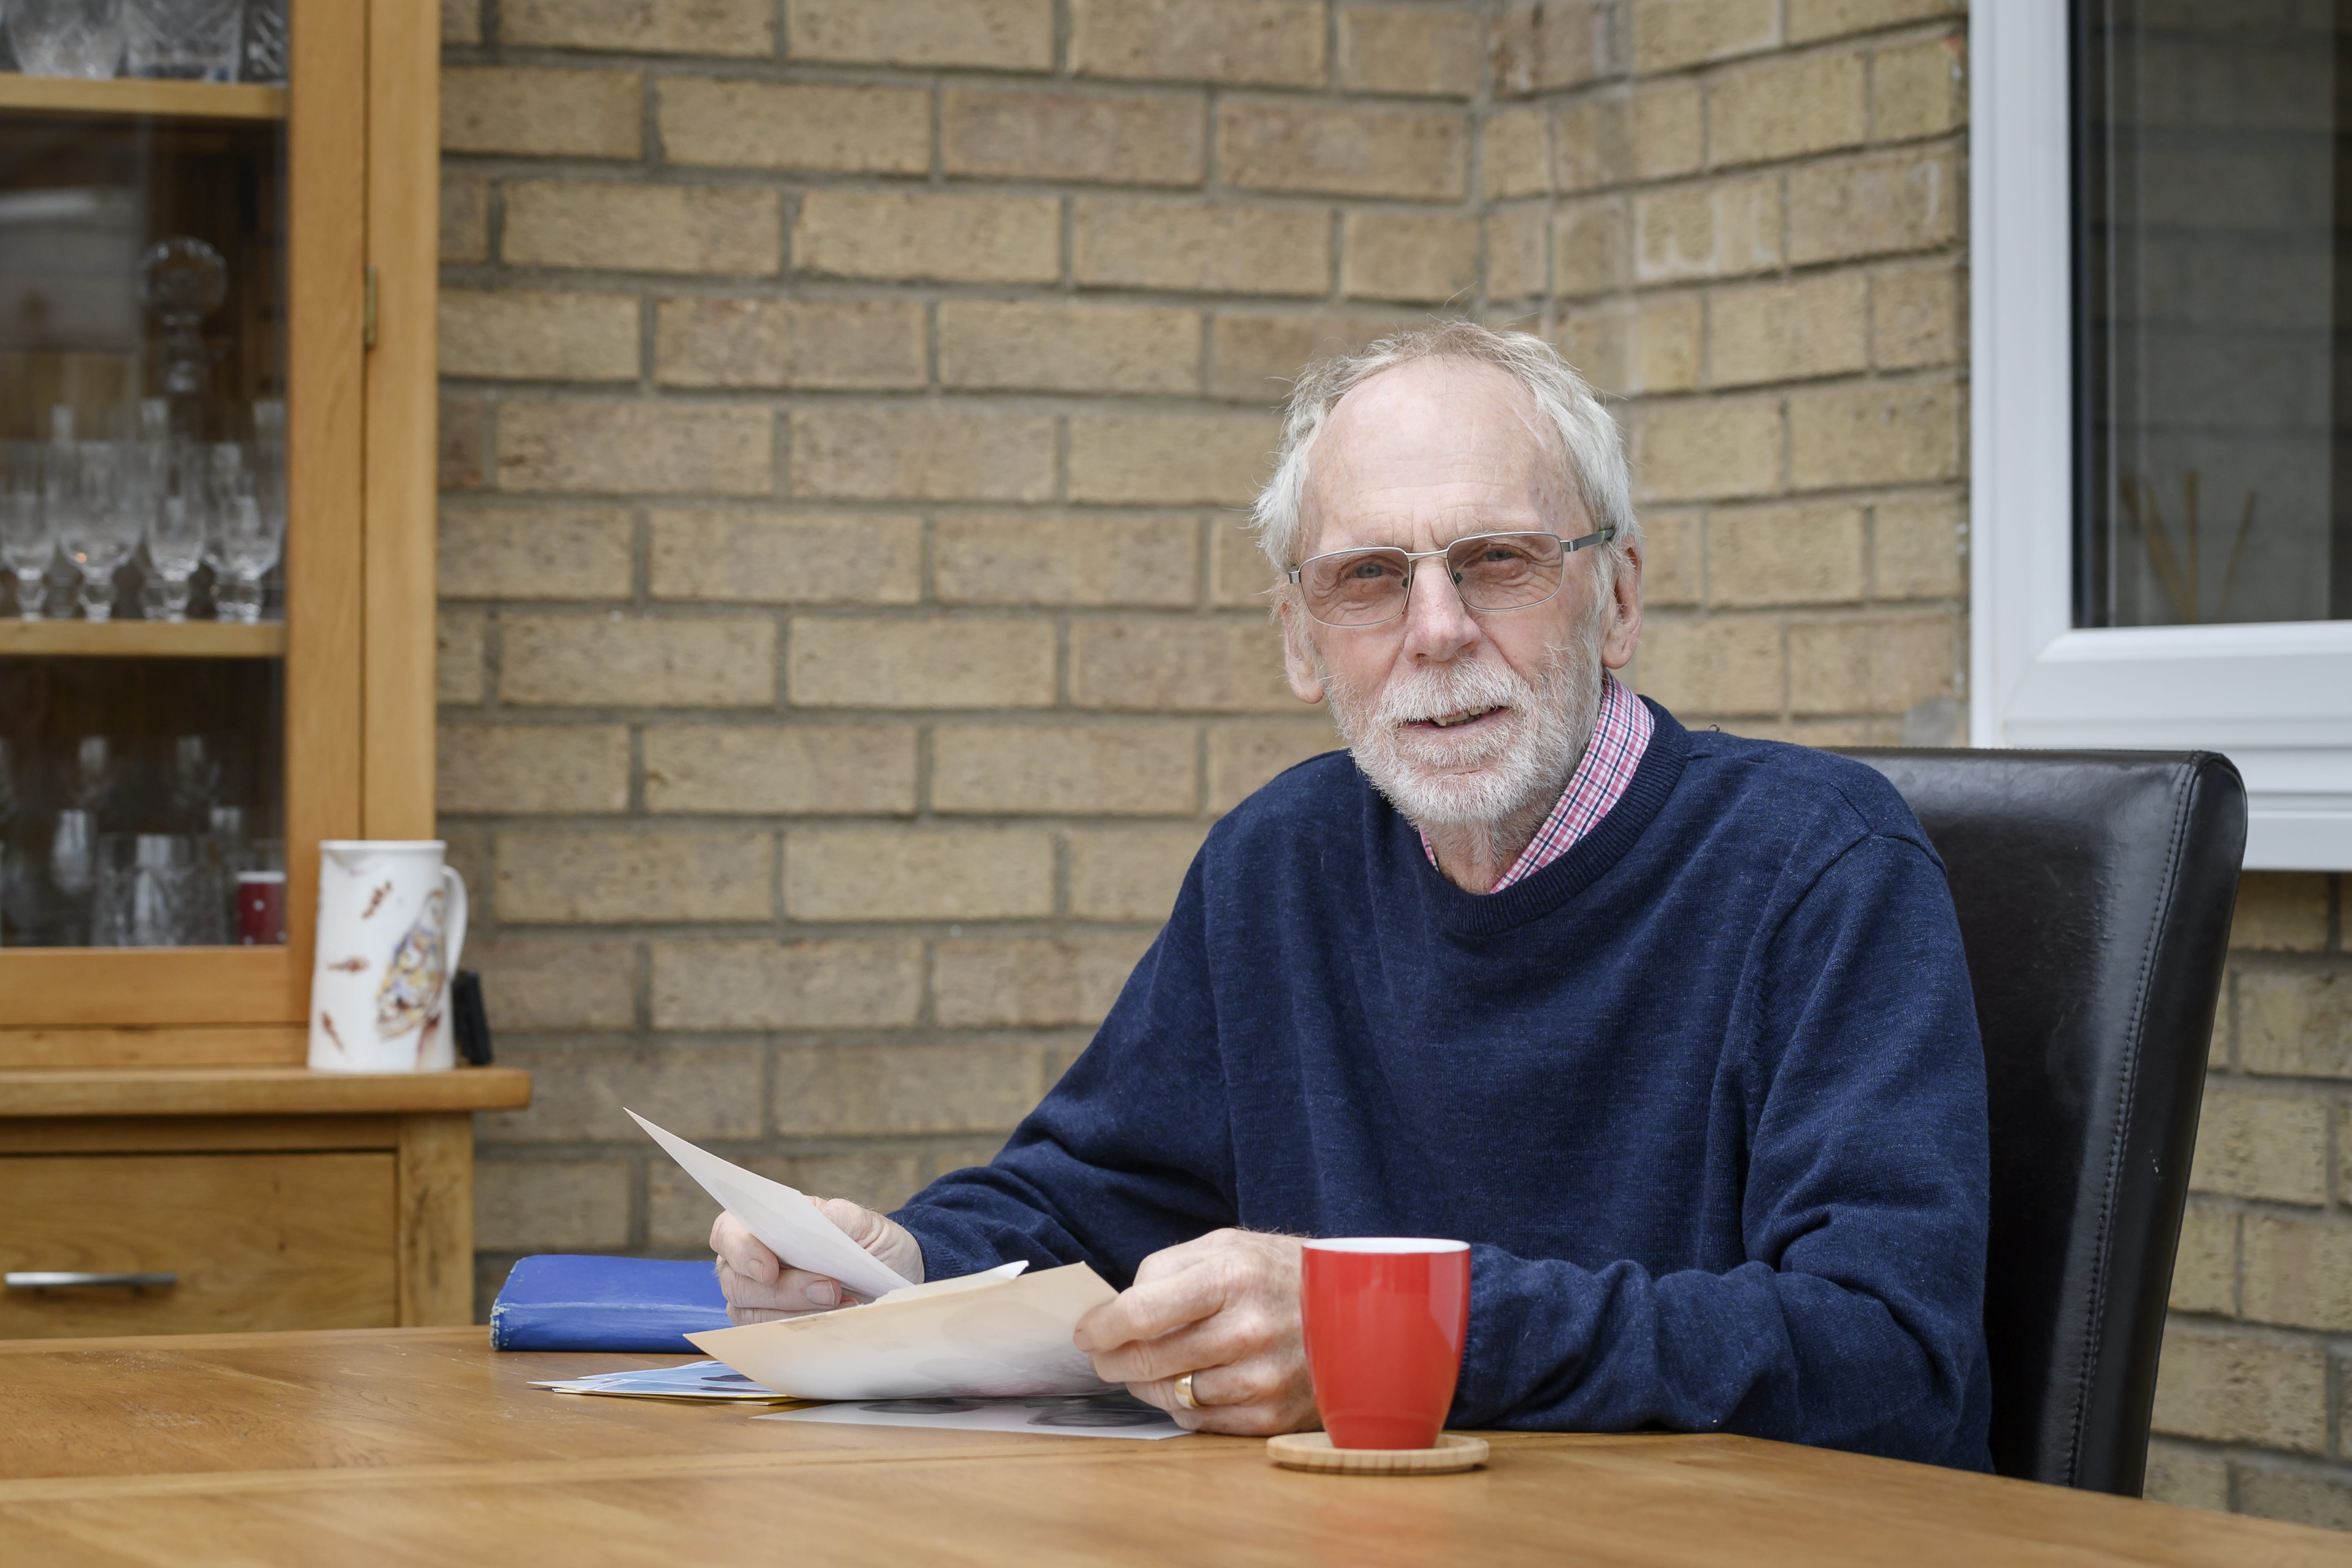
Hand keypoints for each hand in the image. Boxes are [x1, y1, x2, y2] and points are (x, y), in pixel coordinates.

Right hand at [709, 1200, 923, 1324]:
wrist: (894, 1280)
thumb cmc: (874, 1246)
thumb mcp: (868, 1225)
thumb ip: (840, 1218)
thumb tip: (814, 1217)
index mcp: (767, 1224)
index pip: (728, 1232)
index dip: (740, 1250)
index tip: (769, 1269)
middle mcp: (752, 1261)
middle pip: (736, 1281)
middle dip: (784, 1290)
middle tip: (829, 1290)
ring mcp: (758, 1297)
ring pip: (749, 1313)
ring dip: (796, 1312)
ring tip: (843, 1303)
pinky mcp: (770, 1326)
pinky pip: (768, 1336)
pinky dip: (801, 1330)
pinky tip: (835, 1320)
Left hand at [1072, 1229, 1314, 1435]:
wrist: (1356, 1311)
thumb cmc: (1277, 1273)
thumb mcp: (1225, 1245)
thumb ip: (1165, 1268)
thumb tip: (1116, 1309)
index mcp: (1231, 1277)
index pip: (1140, 1313)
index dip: (1101, 1327)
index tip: (1087, 1332)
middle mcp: (1247, 1331)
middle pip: (1147, 1360)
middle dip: (1112, 1360)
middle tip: (1104, 1356)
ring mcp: (1262, 1379)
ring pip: (1169, 1396)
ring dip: (1145, 1384)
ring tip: (1145, 1368)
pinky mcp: (1272, 1417)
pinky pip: (1199, 1421)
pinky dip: (1182, 1405)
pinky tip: (1188, 1384)